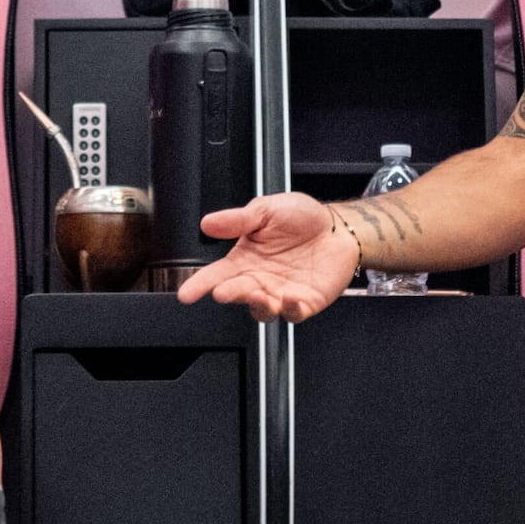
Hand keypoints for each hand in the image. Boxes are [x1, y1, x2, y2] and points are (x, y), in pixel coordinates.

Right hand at [178, 193, 356, 321]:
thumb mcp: (266, 210)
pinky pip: (294, 313)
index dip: (200, 284)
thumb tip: (208, 223)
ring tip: (258, 293)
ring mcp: (281, 294)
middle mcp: (259, 280)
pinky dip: (291, 308)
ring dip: (258, 304)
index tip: (187, 293)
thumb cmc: (302, 219)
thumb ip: (238, 219)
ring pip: (262, 309)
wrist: (337, 228)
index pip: (216, 275)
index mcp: (245, 259)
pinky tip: (290, 297)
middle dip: (230, 294)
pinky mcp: (304, 303)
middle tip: (223, 291)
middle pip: (238, 293)